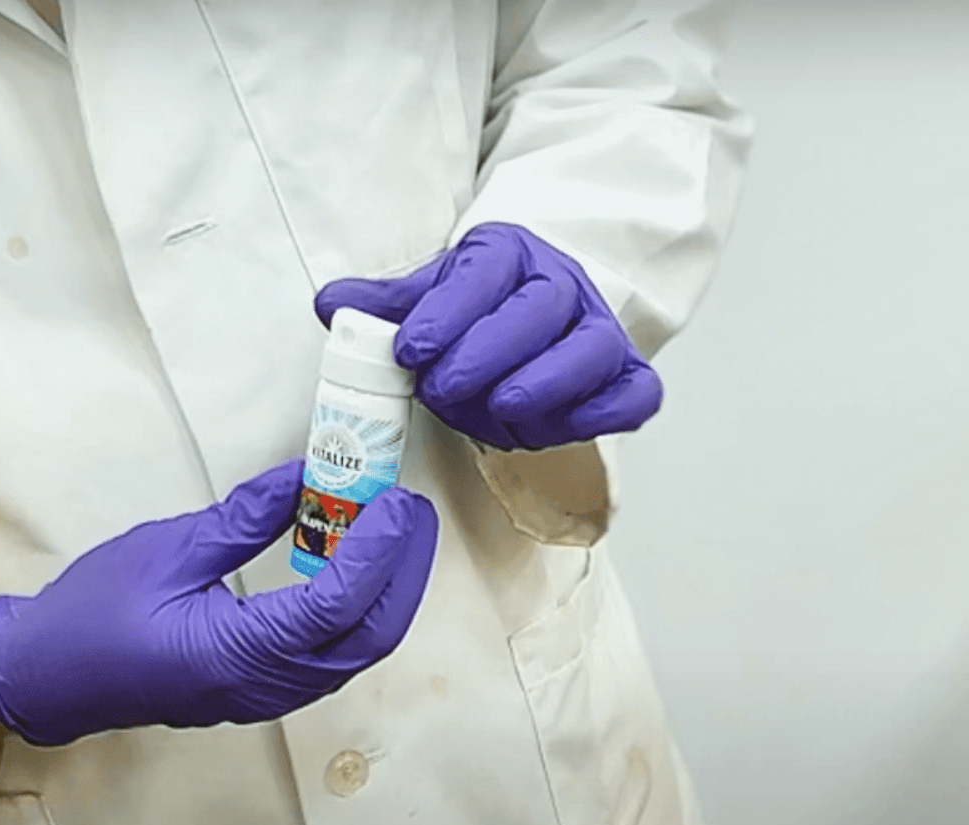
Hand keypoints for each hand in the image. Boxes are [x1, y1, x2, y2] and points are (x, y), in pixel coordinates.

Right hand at [0, 460, 436, 745]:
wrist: (47, 677)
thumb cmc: (91, 618)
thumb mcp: (168, 549)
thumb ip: (245, 519)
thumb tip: (304, 479)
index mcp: (235, 655)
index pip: (336, 605)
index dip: (378, 552)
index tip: (395, 504)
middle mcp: (261, 687)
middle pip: (368, 636)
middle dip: (403, 572)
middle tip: (410, 512)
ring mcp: (265, 698)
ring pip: (357, 651)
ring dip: (386, 592)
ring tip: (392, 532)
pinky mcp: (262, 693)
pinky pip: (331, 656)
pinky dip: (358, 611)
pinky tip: (355, 567)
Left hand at [314, 222, 661, 450]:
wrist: (537, 324)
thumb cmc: (480, 315)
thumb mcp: (428, 299)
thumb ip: (385, 307)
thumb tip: (333, 306)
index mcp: (510, 255)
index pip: (486, 272)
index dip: (449, 311)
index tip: (410, 349)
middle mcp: (563, 287)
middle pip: (540, 309)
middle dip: (489, 350)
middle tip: (443, 386)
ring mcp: (601, 334)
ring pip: (591, 351)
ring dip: (544, 382)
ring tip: (499, 406)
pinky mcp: (627, 379)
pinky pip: (634, 395)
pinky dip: (606, 413)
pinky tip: (563, 425)